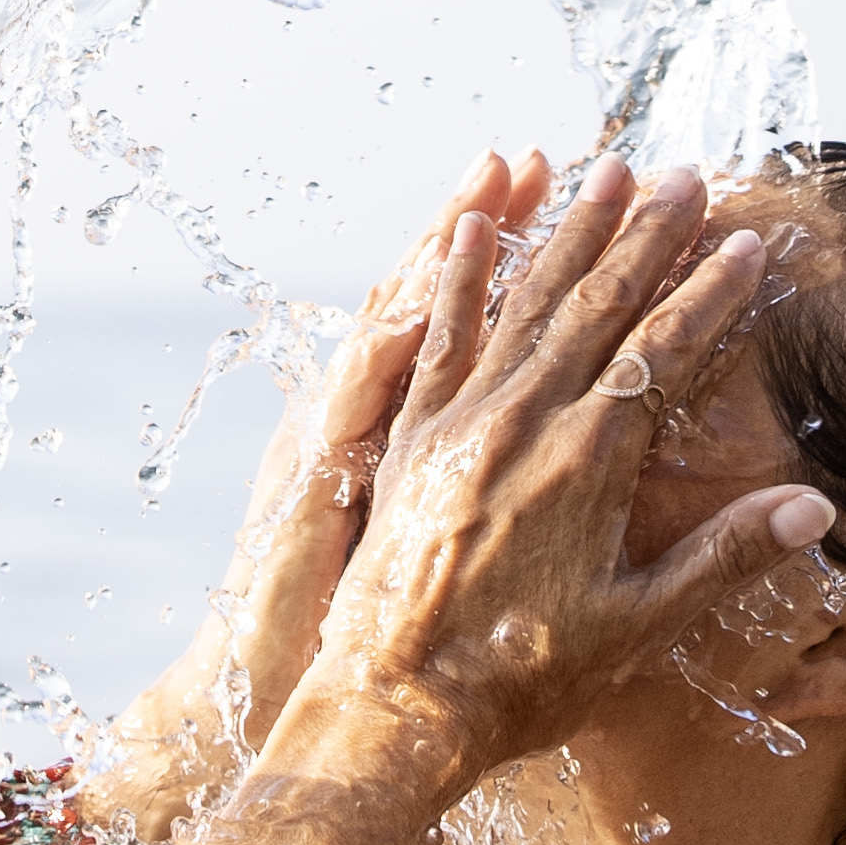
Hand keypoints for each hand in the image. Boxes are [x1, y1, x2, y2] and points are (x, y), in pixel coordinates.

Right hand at [89, 149, 553, 843]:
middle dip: (490, 225)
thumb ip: (470, 471)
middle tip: (539, 151)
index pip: (480, 323)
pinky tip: (416, 307)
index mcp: (410, 430)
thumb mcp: (416, 533)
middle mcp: (371, 420)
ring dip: (442, 258)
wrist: (270, 693)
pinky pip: (352, 413)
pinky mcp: (314, 492)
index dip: (527, 256)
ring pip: (393, 330)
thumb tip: (552, 432)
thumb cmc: (351, 626)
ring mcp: (337, 446)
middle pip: (442, 303)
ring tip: (487, 192)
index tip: (576, 190)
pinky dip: (381, 354)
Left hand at [289, 160, 834, 788]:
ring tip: (602, 169)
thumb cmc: (521, 682)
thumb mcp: (638, 629)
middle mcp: (520, 424)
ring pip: (523, 303)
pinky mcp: (407, 439)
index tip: (749, 242)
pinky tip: (470, 227)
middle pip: (597, 306)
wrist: (392, 710)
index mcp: (586, 465)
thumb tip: (816, 508)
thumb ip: (723, 558)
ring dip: (568, 233)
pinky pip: (435, 337)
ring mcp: (457, 424)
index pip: (663, 353)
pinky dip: (457, 279)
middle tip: (684, 174)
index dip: (711, 294)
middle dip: (646, 234)